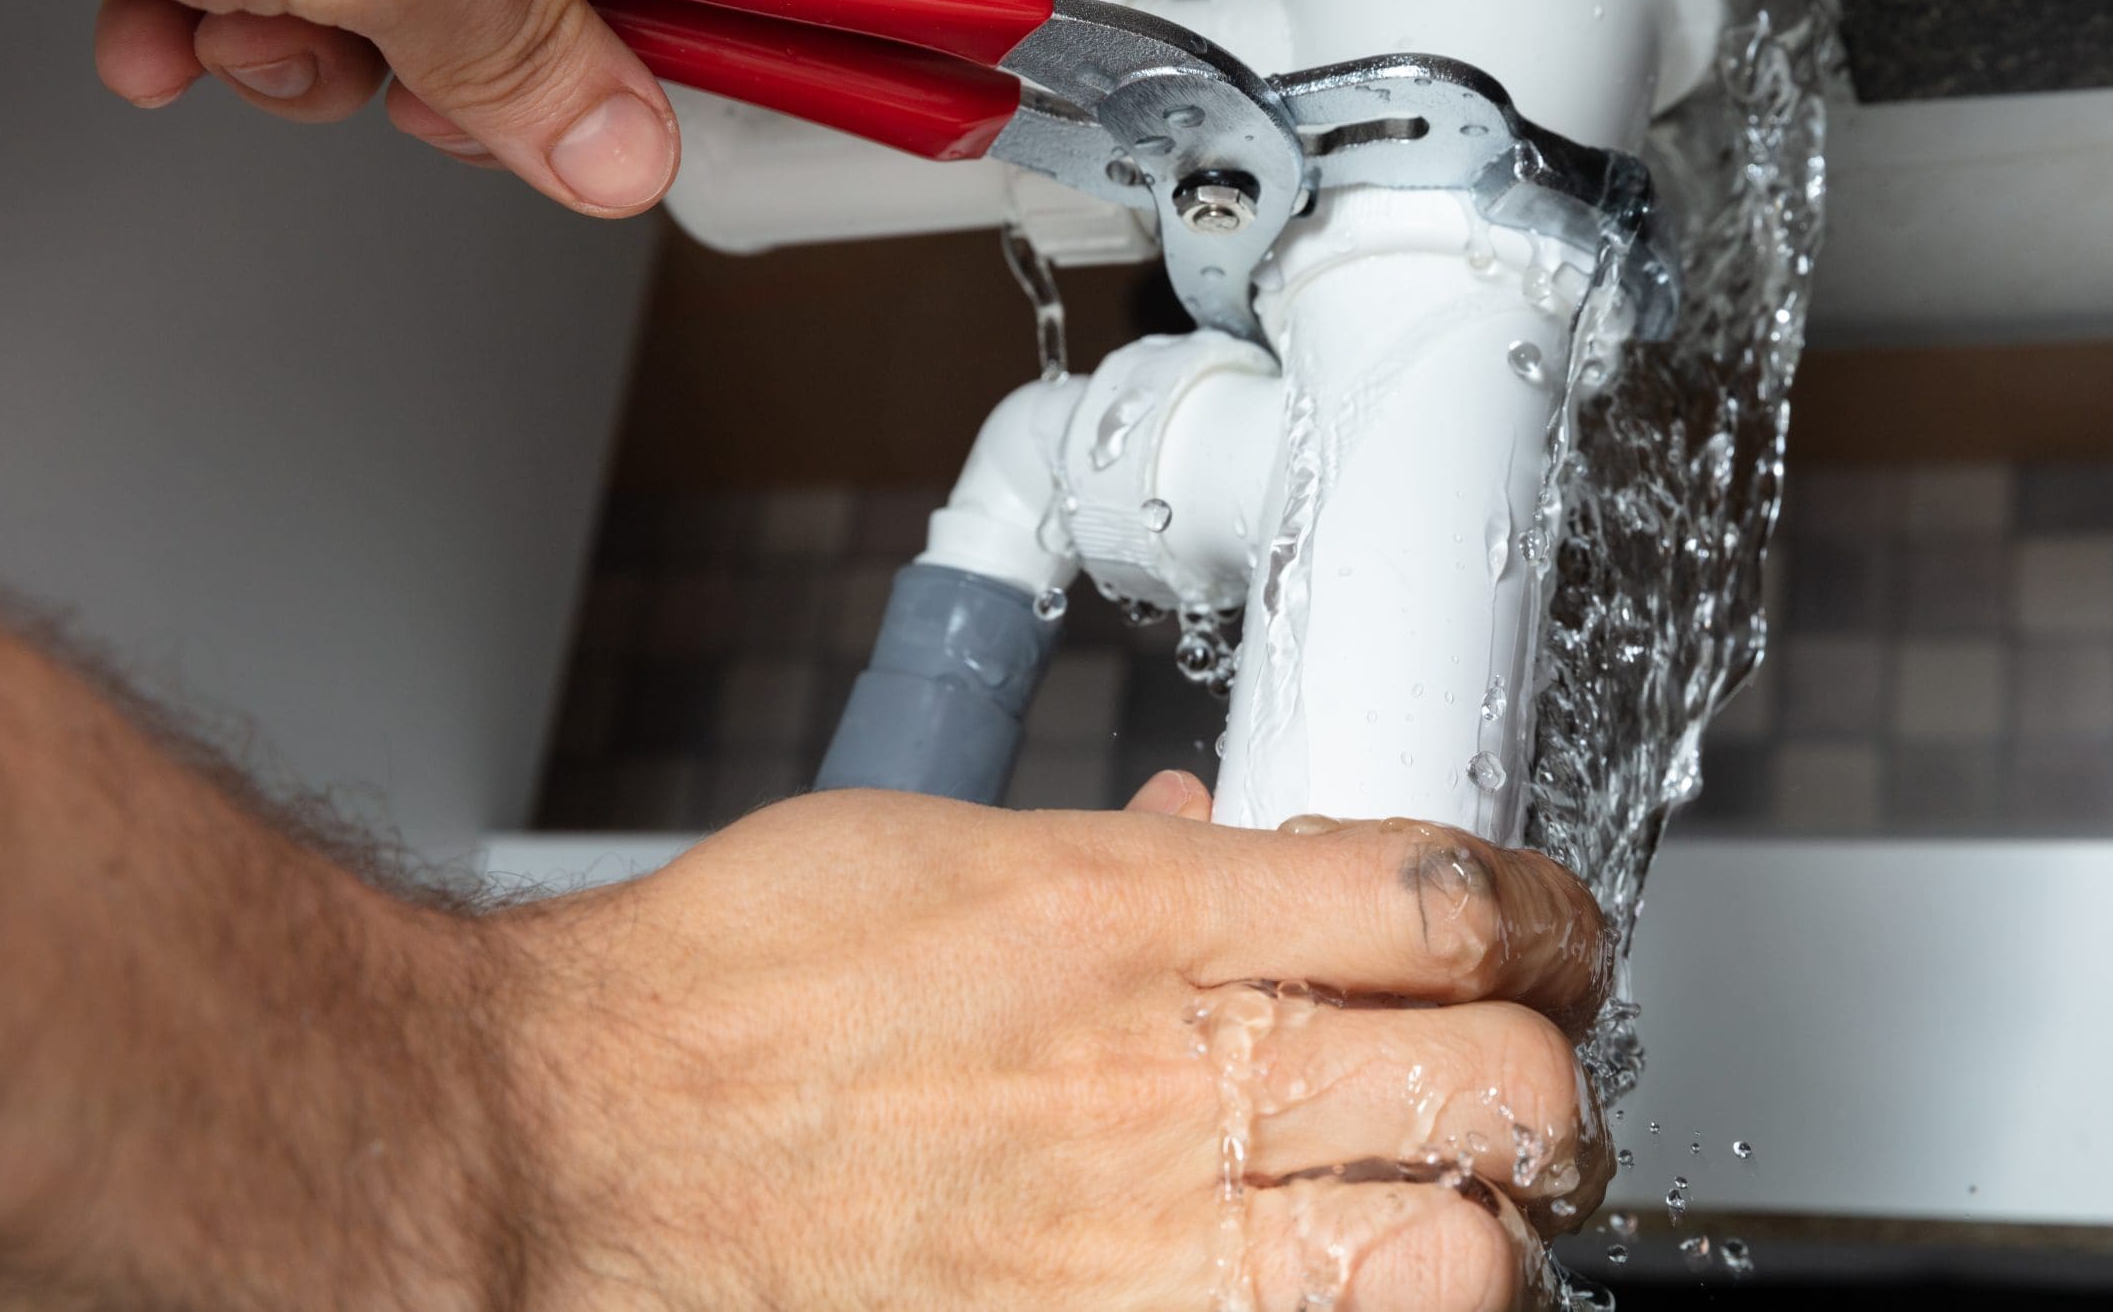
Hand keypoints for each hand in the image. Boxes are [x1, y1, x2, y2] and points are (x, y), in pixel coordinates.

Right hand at [500, 775, 1614, 1310]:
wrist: (568, 1149)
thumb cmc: (727, 996)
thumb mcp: (946, 851)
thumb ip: (1126, 862)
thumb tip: (1228, 845)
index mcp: (1138, 917)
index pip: (1448, 897)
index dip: (1543, 921)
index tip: (1544, 940)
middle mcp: (1166, 1083)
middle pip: (1505, 1085)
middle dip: (1543, 1087)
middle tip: (1512, 1087)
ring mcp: (1147, 1250)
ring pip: (1459, 1260)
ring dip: (1483, 1232)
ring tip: (1449, 1213)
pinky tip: (1326, 1286)